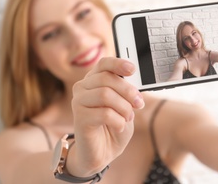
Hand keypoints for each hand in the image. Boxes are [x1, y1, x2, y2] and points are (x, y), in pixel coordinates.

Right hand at [69, 57, 144, 174]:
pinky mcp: (79, 118)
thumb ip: (126, 92)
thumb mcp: (125, 105)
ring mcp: (78, 102)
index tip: (132, 70)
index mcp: (94, 80)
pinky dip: (118, 120)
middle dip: (128, 91)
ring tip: (128, 118)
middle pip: (107, 78)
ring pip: (105, 94)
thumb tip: (135, 83)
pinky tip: (119, 126)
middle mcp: (83, 88)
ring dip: (124, 107)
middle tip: (139, 104)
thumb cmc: (114, 126)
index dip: (118, 64)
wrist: (103, 152)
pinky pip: (104, 113)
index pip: (104, 64)